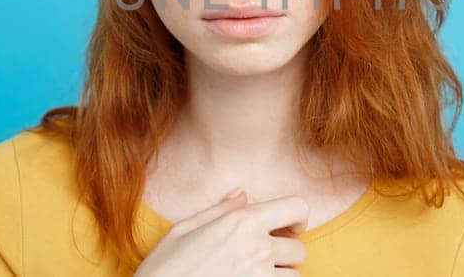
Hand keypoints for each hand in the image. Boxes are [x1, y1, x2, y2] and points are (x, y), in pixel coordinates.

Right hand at [135, 188, 309, 276]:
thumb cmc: (165, 268)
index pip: (298, 207)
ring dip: (279, 276)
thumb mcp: (184, 230)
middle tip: (262, 259)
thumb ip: (219, 211)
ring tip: (252, 275)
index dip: (298, 218)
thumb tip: (242, 194)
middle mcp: (258, 248)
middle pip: (299, 249)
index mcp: (242, 222)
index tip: (287, 229)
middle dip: (285, 254)